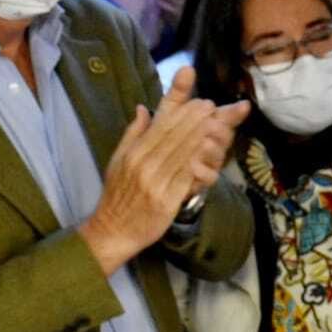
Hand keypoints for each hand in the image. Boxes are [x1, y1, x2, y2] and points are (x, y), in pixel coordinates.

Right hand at [79, 67, 235, 273]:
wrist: (114, 230)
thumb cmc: (118, 195)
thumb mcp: (118, 160)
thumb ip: (133, 134)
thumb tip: (143, 108)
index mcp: (133, 153)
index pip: (161, 126)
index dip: (183, 113)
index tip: (200, 102)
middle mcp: (143, 164)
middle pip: (174, 136)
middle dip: (195, 119)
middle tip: (213, 107)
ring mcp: (155, 182)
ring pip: (182, 154)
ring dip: (201, 136)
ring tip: (218, 123)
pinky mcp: (166, 201)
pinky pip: (186, 178)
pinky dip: (199, 164)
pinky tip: (212, 154)